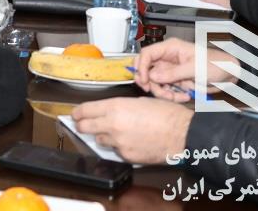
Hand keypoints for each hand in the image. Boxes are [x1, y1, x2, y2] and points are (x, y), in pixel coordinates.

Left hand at [72, 98, 192, 163]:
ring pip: (100, 140)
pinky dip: (120, 147)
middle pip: (85, 127)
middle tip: (83, 125)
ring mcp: (118, 142)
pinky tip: (132, 142)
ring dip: (105, 136)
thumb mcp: (139, 101)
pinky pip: (116, 151)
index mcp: (115, 107)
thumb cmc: (166, 115)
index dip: (77, 112)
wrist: (183, 134)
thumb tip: (108, 111)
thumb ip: (119, 107)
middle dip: (82, 125)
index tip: (75, 114)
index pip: (85, 110)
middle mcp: (112, 124)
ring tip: (118, 132)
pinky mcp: (126, 156)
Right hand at [134, 38, 227, 99]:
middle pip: (148, 69)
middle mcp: (168, 59)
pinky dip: (171, 95)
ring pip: (155, 82)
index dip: (142, 66)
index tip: (144, 80)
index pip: (147, 54)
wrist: (229, 76)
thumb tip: (153, 76)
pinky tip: (182, 97)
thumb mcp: (194, 68)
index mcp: (171, 48)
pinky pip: (165, 89)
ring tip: (175, 97)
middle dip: (150, 82)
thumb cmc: (216, 64)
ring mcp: (171, 70)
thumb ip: (173, 73)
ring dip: (162, 92)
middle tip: (153, 91)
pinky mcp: (175, 81)